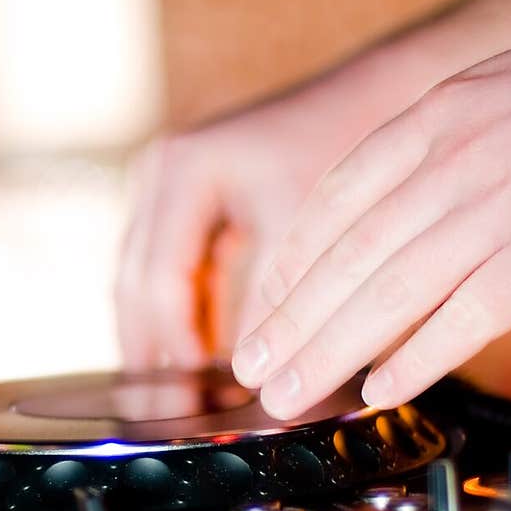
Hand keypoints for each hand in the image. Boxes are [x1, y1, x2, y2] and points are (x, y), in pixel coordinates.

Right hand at [115, 43, 433, 370]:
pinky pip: (169, 274)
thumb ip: (279, 307)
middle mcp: (161, 173)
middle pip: (135, 287)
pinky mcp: (187, 204)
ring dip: (162, 341)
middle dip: (153, 353)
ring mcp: (166, 186)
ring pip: (144, 285)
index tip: (200, 396)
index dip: (176, 347)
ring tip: (183, 401)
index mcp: (182, 170)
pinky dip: (184, 318)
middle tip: (172, 414)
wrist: (375, 97)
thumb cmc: (349, 153)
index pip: (158, 282)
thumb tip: (261, 383)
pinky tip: (204, 363)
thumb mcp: (313, 236)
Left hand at [231, 11, 510, 418]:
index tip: (261, 308)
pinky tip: (379, 391)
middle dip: (290, 322)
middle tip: (252, 369)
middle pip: (348, 258)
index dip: (290, 265)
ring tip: (289, 392)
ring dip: (330, 352)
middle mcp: (449, 166)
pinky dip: (418, 358)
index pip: (333, 203)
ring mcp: (494, 212)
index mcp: (429, 121)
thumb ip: (427, 153)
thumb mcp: (483, 99)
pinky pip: (465, 318)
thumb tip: (376, 222)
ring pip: (390, 294)